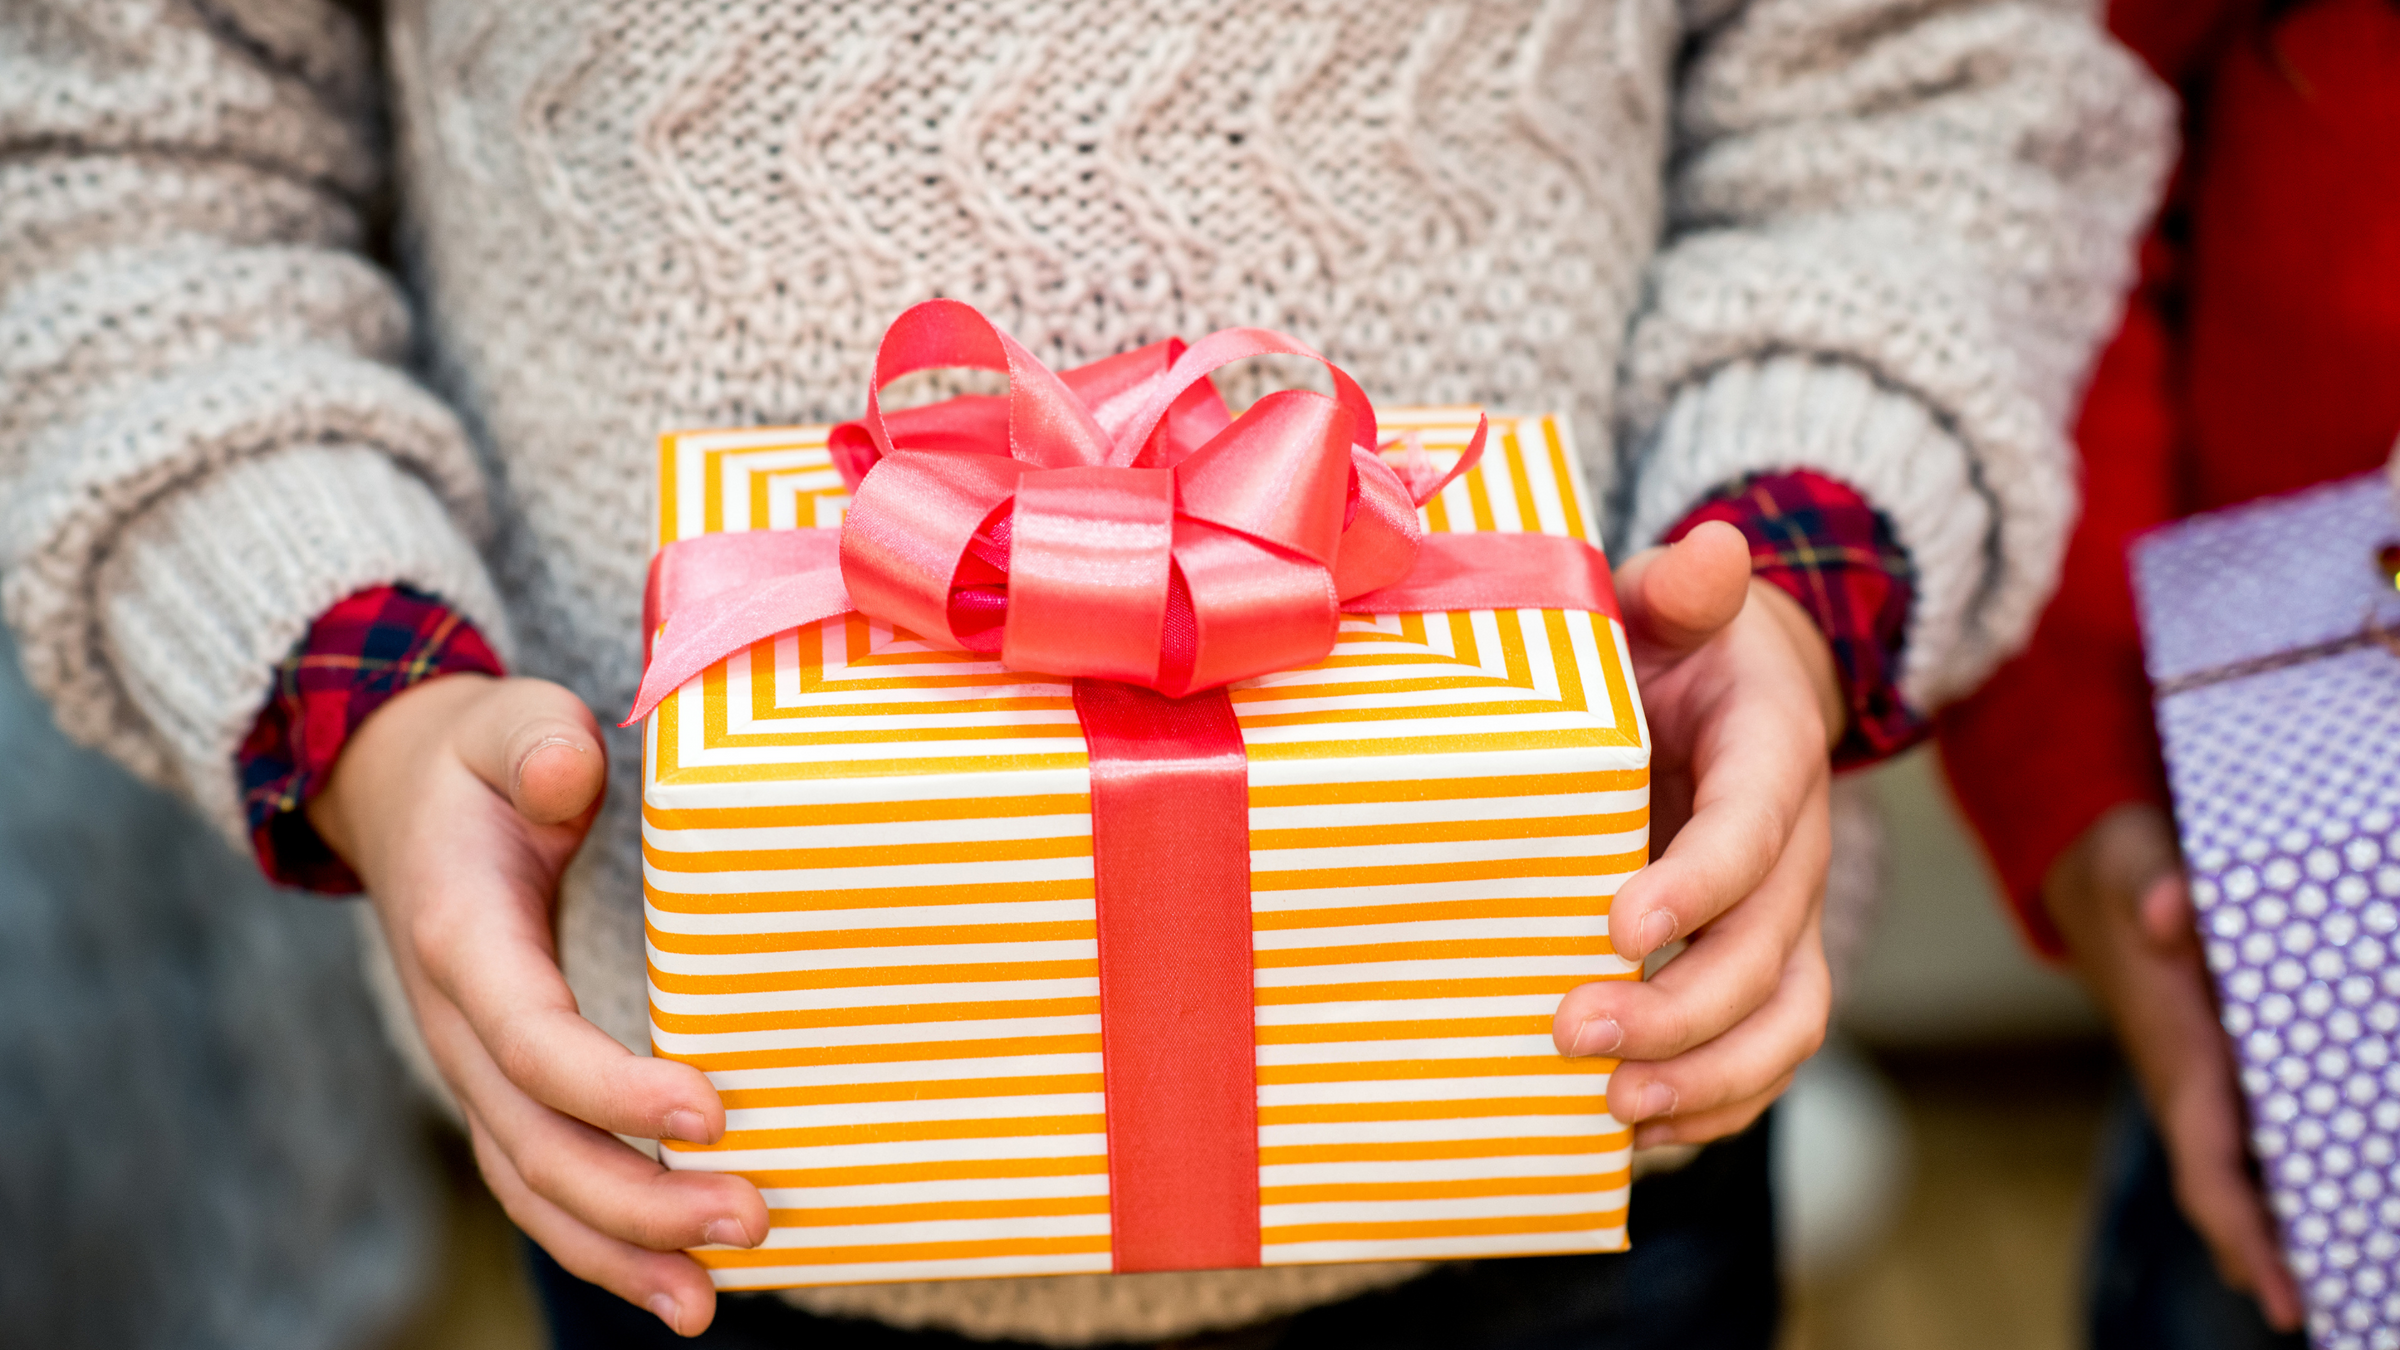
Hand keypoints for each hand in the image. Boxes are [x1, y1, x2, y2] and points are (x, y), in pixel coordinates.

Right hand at [310, 673, 764, 1336]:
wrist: (402, 794)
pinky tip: (680, 1284)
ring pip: (534, 1187)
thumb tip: (567, 772)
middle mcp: (458, 1025)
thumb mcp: (505, 719)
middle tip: (751, 1217)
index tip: (712, 1110)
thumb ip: (535, 741)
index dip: (613, 1088)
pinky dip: (604, 1243)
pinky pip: (545, 1182)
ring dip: (621, 1250)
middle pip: (536, 1144)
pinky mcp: (508, 1089)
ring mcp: (478, 1069)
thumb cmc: (481, 757)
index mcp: (461, 940)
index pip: (531, 1038)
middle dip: (638, 1199)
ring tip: (708, 1300)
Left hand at [1552, 521, 1838, 1145]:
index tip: (1619, 929)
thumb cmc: (1679, 652)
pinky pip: (1760, 1057)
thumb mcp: (1670, 603)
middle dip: (1680, 1011)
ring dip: (1706, 1082)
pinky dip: (1710, 1108)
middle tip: (1573, 1033)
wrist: (1732, 693)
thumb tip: (1709, 550)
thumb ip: (1681, 588)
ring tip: (1614, 1112)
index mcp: (1773, 760)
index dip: (1698, 885)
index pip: (1754, 830)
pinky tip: (1631, 1144)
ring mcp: (1782, 923)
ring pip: (1784, 1024)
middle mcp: (1795, 856)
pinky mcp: (1756, 969)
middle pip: (1768, 952)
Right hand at [2046, 802, 2304, 1331]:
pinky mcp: (2223, 1063)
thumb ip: (2153, 880)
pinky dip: (2289, 1180)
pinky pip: (2257, 1137)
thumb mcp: (2132, 857)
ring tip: (2349, 1282)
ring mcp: (2205, 1078)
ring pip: (2244, 1173)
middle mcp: (2190, 1082)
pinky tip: (2339, 1200)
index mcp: (2176, 1053)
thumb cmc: (2118, 865)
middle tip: (2333, 1318)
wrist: (2088, 866)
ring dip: (2282, 1229)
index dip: (2242, 1234)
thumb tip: (2169, 915)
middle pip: (2228, 1194)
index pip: (2206, 1164)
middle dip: (2269, 1260)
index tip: (2280, 1297)